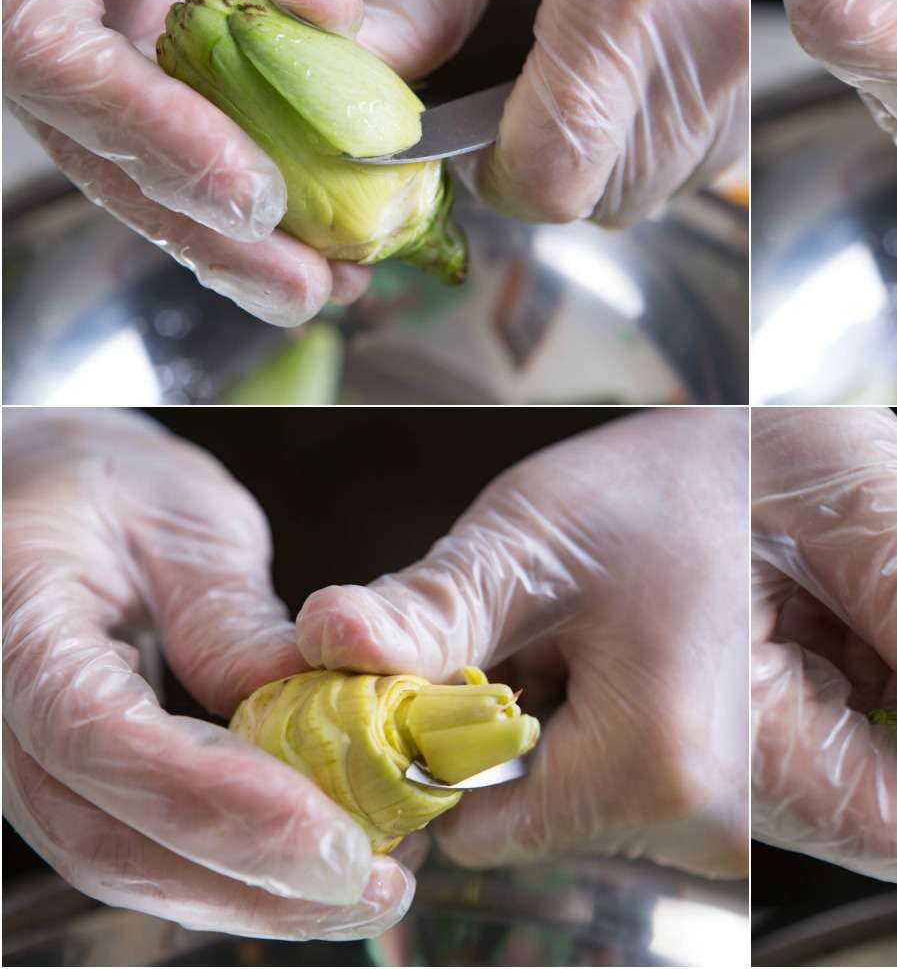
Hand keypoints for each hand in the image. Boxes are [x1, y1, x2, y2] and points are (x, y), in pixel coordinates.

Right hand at [1, 410, 410, 938]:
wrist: (26, 492)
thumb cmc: (101, 486)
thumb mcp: (180, 516)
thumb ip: (230, 613)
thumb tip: (306, 701)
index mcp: (17, 629)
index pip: (99, 738)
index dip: (214, 800)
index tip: (329, 837)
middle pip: (106, 837)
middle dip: (249, 879)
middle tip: (375, 887)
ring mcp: (22, 761)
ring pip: (120, 863)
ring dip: (247, 896)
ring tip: (367, 894)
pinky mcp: (65, 783)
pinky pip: (136, 846)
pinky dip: (227, 875)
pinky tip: (313, 876)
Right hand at [2, 0, 370, 324]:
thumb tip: (323, 10)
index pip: (53, 55)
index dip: (150, 135)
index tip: (248, 194)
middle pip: (89, 137)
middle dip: (197, 225)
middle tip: (300, 286)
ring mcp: (78, 12)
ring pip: (126, 151)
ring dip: (220, 230)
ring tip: (320, 286)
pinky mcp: (126, 26)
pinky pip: (166, 122)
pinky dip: (229, 180)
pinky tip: (302, 231)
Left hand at [294, 409, 748, 876]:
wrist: (776, 484)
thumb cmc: (673, 490)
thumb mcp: (538, 536)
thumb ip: (431, 609)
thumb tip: (321, 644)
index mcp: (657, 767)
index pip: (474, 828)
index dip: (439, 747)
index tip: (463, 663)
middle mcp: (711, 825)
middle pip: (527, 820)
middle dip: (504, 735)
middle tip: (544, 638)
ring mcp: (730, 824)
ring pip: (573, 807)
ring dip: (557, 735)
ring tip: (599, 644)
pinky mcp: (734, 806)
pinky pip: (622, 795)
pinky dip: (603, 738)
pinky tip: (629, 668)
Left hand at [356, 0, 747, 227]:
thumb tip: (362, 74)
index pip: (556, 172)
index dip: (498, 180)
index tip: (470, 146)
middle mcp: (697, 43)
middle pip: (600, 197)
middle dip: (542, 171)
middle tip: (511, 106)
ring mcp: (736, 69)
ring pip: (645, 193)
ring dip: (592, 167)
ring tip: (566, 86)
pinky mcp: (751, 82)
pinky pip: (686, 168)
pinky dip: (640, 151)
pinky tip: (616, 86)